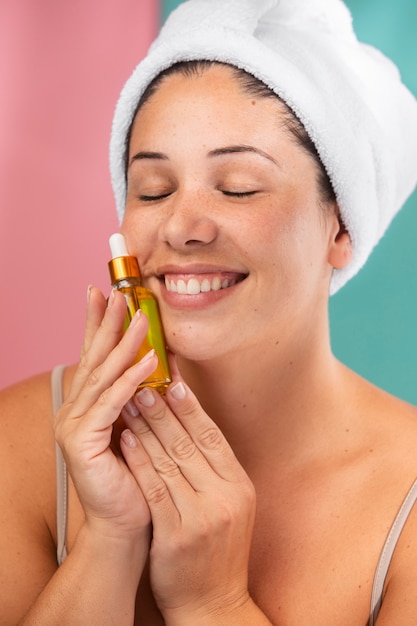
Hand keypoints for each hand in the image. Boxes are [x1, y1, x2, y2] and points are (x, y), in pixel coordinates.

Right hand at [54, 287, 157, 543]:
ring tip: (142, 318)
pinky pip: (113, 403)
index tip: (104, 293)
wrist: (127, 522)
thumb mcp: (136, 424)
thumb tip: (154, 359)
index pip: (93, 355)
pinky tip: (150, 360)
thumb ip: (136, 394)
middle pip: (94, 357)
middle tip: (118, 292)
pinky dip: (132, 380)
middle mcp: (74, 410)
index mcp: (86, 404)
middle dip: (107, 322)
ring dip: (125, 344)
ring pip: (104, 375)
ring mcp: (74, 425)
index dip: (97, 323)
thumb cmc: (136, 473)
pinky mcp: (82, 441)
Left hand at [120, 366, 256, 621]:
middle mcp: (225, 498)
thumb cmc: (218, 549)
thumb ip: (215, 469)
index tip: (174, 382)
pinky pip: (153, 489)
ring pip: (169, 461)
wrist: (214, 604)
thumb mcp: (231, 505)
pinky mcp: (176, 536)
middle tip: (145, 383)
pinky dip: (138, 461)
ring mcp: (202, 517)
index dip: (192, 408)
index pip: (213, 437)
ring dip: (147, 428)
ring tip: (130, 402)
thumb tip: (194, 424)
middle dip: (164, 410)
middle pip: (190, 444)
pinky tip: (126, 440)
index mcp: (240, 486)